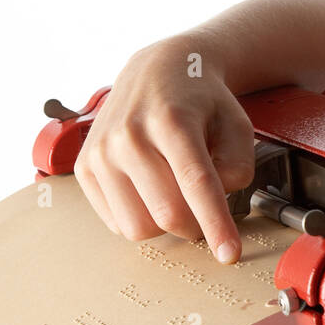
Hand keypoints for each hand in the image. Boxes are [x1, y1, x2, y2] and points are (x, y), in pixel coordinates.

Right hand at [74, 37, 255, 262]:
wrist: (157, 70)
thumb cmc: (200, 100)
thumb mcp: (236, 123)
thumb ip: (238, 164)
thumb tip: (218, 201)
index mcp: (172, 121)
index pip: (196, 184)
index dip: (215, 224)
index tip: (229, 254)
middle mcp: (130, 136)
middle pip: (167, 213)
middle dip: (195, 226)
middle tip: (206, 213)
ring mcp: (102, 152)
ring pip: (137, 225)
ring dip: (165, 225)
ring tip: (177, 197)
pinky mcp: (85, 167)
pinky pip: (115, 221)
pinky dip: (140, 218)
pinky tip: (152, 193)